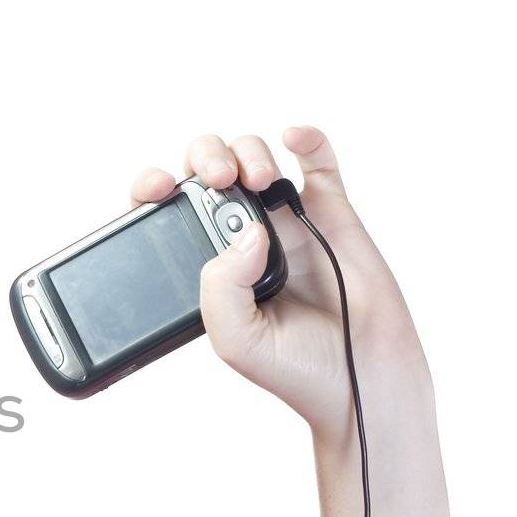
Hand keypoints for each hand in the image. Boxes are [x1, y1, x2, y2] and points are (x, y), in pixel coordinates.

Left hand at [128, 127, 432, 440]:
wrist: (362, 378)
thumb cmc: (296, 367)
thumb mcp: (235, 339)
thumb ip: (221, 288)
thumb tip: (247, 232)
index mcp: (206, 263)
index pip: (168, 212)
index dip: (154, 188)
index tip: (158, 187)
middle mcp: (240, 236)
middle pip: (209, 170)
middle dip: (206, 158)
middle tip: (218, 180)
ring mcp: (284, 219)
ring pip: (255, 158)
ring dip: (249, 152)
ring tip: (257, 180)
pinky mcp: (330, 212)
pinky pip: (316, 161)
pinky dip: (306, 138)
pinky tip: (294, 138)